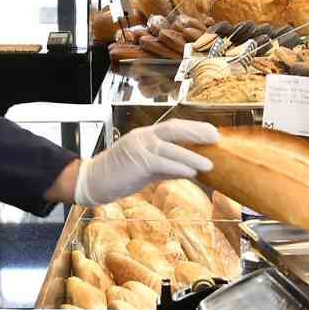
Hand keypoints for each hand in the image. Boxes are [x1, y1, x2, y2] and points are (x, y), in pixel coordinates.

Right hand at [72, 120, 218, 206]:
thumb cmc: (118, 176)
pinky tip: (192, 172)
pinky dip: (179, 167)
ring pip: (170, 147)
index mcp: (145, 136)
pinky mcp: (137, 161)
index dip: (193, 128)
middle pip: (174, 129)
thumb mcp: (146, 170)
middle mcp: (143, 137)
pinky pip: (162, 162)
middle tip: (216, 137)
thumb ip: (166, 167)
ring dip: (192, 156)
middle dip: (196, 132)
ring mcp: (139, 147)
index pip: (173, 127)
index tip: (211, 132)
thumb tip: (188, 170)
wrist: (92, 181)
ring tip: (210, 164)